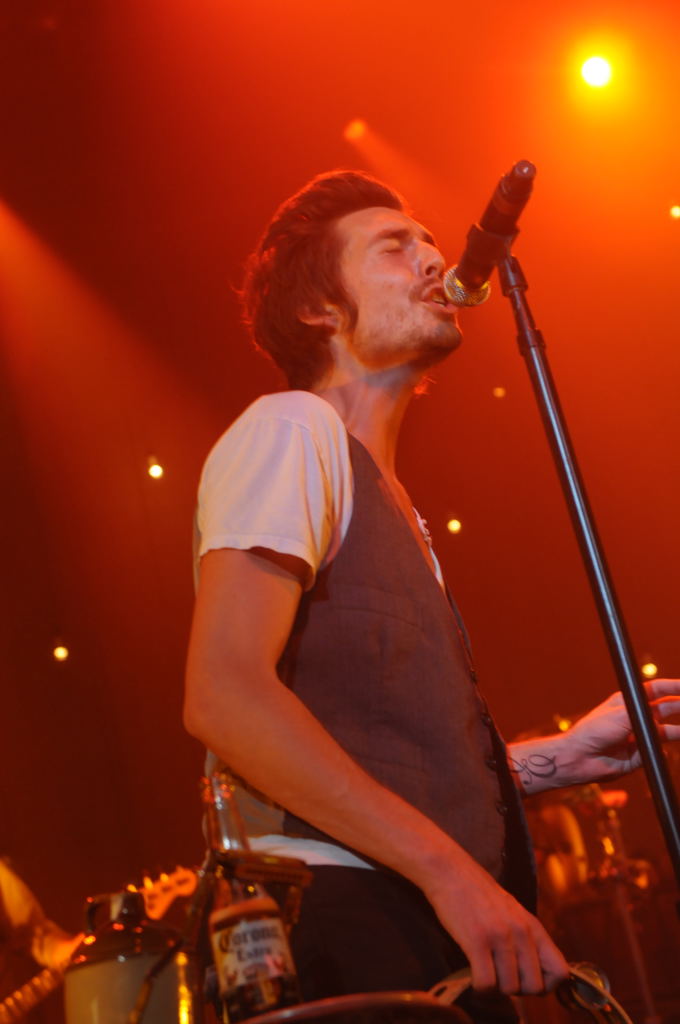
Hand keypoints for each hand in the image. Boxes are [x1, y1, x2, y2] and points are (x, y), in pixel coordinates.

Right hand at [422, 853, 568, 994]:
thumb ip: (526, 939)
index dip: (546, 985)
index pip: (560, 972)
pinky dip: (479, 988)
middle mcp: (521, 932)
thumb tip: (535, 975)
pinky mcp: (477, 940)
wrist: (450, 871)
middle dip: (518, 990)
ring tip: (484, 973)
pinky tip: (473, 976)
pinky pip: (486, 983)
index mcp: (533, 926)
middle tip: (501, 977)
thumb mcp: (513, 912)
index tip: (526, 980)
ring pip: (509, 988)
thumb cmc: (478, 894)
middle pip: (535, 987)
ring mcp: (499, 936)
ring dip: (496, 989)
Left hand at [562, 678, 679, 782]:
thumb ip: (647, 712)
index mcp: (629, 702)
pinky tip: (656, 747)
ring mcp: (639, 736)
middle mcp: (636, 717)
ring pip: (667, 732)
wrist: (581, 756)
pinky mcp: (640, 755)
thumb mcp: (622, 713)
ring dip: (679, 731)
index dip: (674, 687)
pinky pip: (657, 752)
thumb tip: (664, 714)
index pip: (658, 690)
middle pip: (667, 708)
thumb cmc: (594, 730)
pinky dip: (660, 750)